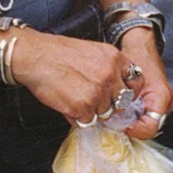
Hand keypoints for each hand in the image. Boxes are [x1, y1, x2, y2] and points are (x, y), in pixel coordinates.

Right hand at [10, 30, 155, 126]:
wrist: (35, 56)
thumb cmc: (57, 53)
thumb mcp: (93, 51)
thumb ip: (109, 67)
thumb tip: (117, 87)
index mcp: (115, 58)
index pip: (136, 81)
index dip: (129, 92)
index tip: (119, 95)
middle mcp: (111, 75)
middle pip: (122, 102)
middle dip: (109, 104)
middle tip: (92, 100)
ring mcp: (99, 92)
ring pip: (105, 113)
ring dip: (92, 111)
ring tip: (75, 99)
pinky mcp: (84, 106)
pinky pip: (88, 121)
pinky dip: (77, 117)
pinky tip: (67, 105)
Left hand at [115, 28, 172, 138]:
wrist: (141, 46)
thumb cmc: (136, 57)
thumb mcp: (127, 78)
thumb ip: (122, 99)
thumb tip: (110, 119)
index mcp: (161, 97)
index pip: (150, 128)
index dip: (134, 130)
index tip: (120, 125)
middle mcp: (166, 103)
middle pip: (149, 128)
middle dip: (132, 127)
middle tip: (116, 121)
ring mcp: (164, 104)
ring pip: (147, 124)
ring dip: (133, 122)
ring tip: (119, 114)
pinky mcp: (158, 103)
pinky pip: (146, 116)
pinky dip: (134, 117)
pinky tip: (123, 110)